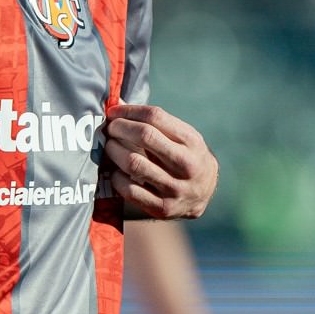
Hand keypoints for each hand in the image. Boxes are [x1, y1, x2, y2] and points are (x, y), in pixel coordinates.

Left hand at [103, 103, 216, 219]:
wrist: (204, 193)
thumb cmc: (186, 156)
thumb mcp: (181, 136)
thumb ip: (154, 122)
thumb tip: (117, 105)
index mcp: (192, 141)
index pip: (155, 117)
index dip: (129, 111)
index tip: (114, 111)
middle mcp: (186, 164)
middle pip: (145, 136)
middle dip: (120, 128)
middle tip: (110, 128)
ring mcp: (175, 188)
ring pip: (134, 163)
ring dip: (114, 151)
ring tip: (110, 146)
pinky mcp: (163, 208)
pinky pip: (130, 190)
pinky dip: (117, 177)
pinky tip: (116, 170)